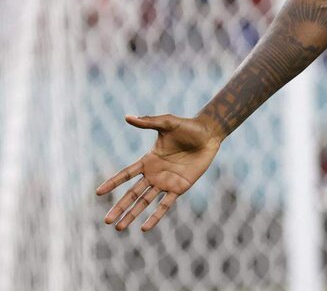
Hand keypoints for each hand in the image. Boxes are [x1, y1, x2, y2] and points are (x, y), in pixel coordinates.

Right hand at [95, 114, 220, 231]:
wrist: (209, 135)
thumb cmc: (188, 127)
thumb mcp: (167, 123)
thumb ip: (148, 121)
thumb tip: (127, 116)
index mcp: (148, 160)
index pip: (126, 174)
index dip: (112, 183)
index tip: (97, 193)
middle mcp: (154, 174)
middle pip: (132, 194)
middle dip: (119, 207)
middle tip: (106, 221)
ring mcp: (166, 182)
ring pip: (145, 202)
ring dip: (132, 215)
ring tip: (118, 228)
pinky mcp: (179, 188)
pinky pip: (165, 205)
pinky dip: (155, 216)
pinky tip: (144, 228)